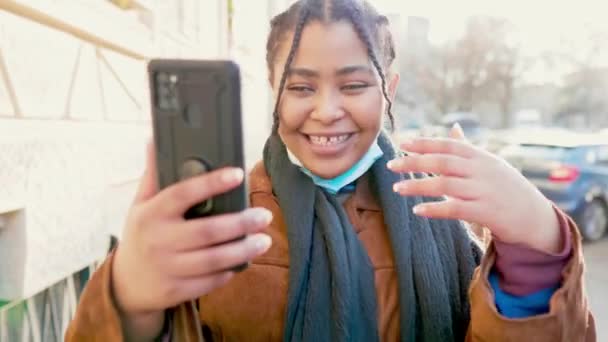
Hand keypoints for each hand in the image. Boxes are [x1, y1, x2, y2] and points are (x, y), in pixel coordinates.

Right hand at [111, 142, 272, 338]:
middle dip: (241, 223)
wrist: (126, 284)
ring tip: (264, 240)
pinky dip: (229, 271)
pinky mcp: (176, 290)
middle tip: (265, 215)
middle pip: (207, 231)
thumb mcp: (141, 204)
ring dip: (243, 250)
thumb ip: (154, 176)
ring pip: (213, 260)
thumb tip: (155, 140)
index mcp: (151, 214)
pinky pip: (210, 281)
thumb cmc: (142, 235)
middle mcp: (158, 241)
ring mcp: (167, 268)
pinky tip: (243, 261)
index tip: (238, 173)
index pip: (182, 194)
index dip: (211, 183)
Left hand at [387, 125, 560, 253]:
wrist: (535, 216)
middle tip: (391, 165)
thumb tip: (453, 127)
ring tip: (397, 188)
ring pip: (445, 185)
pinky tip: (417, 210)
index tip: (403, 144)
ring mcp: (484, 191)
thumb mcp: (490, 164)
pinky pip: (455, 209)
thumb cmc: (506, 188)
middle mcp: (482, 170)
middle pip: (442, 163)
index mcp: (481, 157)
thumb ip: (467, 148)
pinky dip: (435, 208)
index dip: (425, 143)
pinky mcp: (486, 212)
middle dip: (415, 162)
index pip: (448, 145)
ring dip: (418, 186)